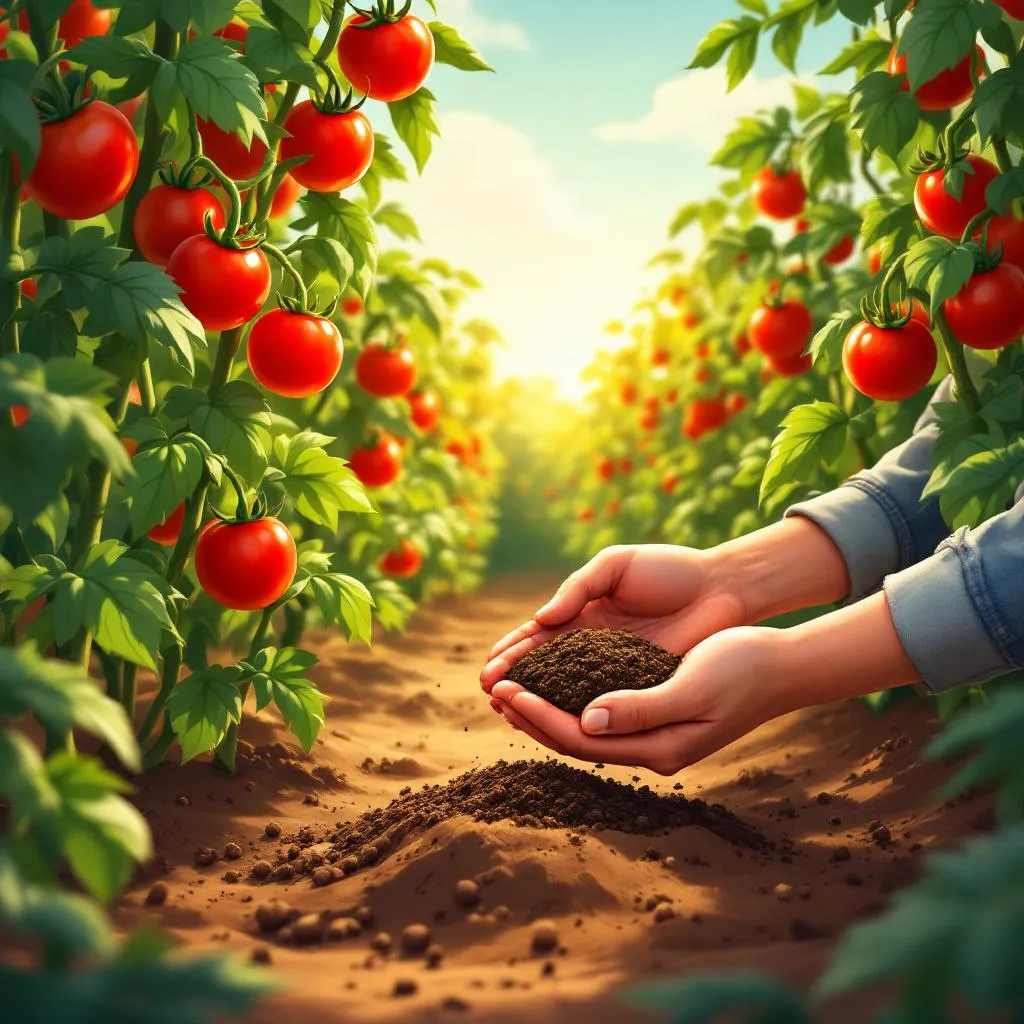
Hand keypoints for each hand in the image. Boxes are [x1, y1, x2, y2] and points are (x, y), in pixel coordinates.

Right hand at [480, 544, 748, 692]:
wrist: (721, 587)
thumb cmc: (669, 569)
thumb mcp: (616, 565)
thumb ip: (578, 586)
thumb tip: (540, 618)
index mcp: (583, 613)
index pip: (538, 637)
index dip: (512, 653)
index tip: (488, 670)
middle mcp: (594, 646)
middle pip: (546, 669)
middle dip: (517, 681)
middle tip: (491, 696)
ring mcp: (616, 670)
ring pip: (569, 692)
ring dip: (540, 703)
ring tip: (511, 713)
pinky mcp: (642, 687)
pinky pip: (606, 704)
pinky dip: (580, 714)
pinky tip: (560, 725)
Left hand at [488, 627, 789, 774]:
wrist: (782, 666)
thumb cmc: (743, 670)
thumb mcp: (691, 687)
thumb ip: (640, 707)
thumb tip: (587, 720)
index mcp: (659, 748)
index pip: (582, 738)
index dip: (539, 716)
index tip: (507, 690)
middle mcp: (653, 749)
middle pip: (578, 741)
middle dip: (533, 718)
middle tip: (494, 691)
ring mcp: (656, 735)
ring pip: (588, 730)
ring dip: (548, 712)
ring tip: (513, 692)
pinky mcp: (659, 716)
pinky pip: (604, 715)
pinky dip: (573, 702)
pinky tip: (556, 685)